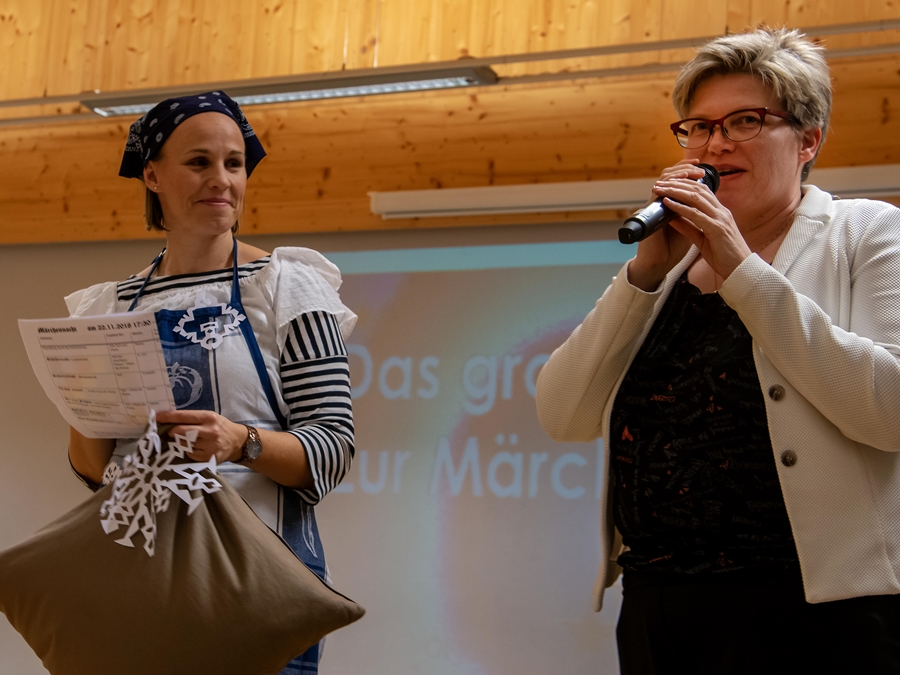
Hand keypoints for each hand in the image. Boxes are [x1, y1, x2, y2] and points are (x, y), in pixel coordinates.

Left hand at [155, 409, 246, 464]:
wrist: (238, 440)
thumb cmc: (220, 426)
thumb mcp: (209, 417)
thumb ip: (192, 419)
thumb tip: (169, 421)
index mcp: (208, 417)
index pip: (184, 416)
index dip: (168, 417)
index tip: (156, 417)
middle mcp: (210, 431)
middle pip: (181, 431)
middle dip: (172, 432)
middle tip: (170, 433)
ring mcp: (210, 445)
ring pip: (185, 444)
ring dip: (182, 443)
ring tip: (188, 441)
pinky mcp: (210, 457)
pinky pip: (190, 454)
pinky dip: (190, 451)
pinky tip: (197, 448)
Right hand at [628, 160, 703, 290]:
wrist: (658, 264)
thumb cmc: (672, 250)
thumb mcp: (689, 230)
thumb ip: (693, 218)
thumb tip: (704, 206)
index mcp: (671, 207)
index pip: (679, 185)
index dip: (689, 176)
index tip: (703, 171)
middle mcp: (662, 204)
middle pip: (671, 178)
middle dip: (685, 170)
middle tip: (698, 166)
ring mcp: (655, 206)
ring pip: (664, 180)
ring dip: (679, 172)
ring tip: (692, 169)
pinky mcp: (651, 212)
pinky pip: (660, 191)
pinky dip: (671, 183)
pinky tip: (681, 179)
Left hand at [652, 168, 751, 280]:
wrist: (741, 270)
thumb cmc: (724, 257)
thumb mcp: (703, 239)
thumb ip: (690, 228)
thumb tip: (673, 219)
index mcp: (720, 213)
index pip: (702, 191)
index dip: (684, 185)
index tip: (667, 184)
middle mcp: (721, 212)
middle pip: (698, 189)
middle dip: (677, 183)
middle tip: (659, 183)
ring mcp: (720, 218)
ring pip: (696, 197)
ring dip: (675, 191)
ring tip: (660, 188)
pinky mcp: (717, 228)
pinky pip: (695, 214)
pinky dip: (680, 207)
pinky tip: (668, 203)